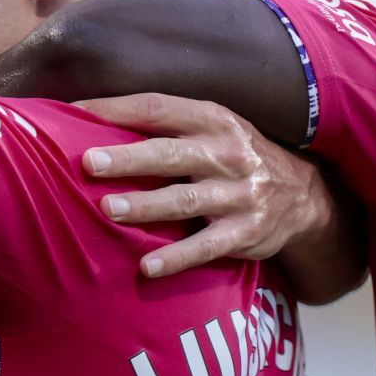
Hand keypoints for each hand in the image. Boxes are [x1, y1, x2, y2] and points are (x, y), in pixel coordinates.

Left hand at [76, 92, 335, 278]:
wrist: (302, 197)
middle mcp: (227, 151)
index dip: (115, 110)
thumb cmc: (234, 158)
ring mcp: (239, 193)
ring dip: (147, 205)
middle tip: (89, 163)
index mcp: (211, 119)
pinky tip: (148, 267)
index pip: (157, 108)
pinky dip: (177, 257)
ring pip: (186, 198)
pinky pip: (207, 246)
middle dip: (129, 158)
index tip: (73, 114)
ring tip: (110, 209)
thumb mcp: (212, 130)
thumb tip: (91, 124)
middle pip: (170, 153)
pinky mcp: (246, 231)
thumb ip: (166, 127)